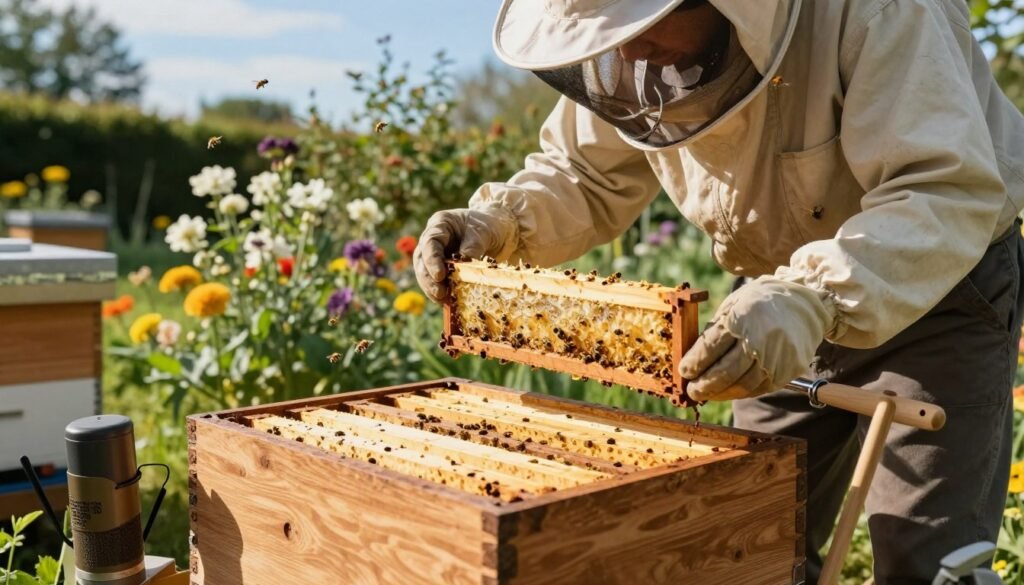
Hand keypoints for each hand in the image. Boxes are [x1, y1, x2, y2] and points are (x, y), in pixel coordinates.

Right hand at [413, 205, 517, 302]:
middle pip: (422, 260)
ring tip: (442, 300)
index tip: (439, 276)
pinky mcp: (441, 267)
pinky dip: (440, 291)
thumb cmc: (489, 225)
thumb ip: (473, 246)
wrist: (496, 230)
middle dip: (428, 279)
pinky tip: (447, 302)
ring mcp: (435, 253)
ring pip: (424, 272)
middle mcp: (433, 239)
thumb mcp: (483, 231)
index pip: (430, 242)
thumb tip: (463, 266)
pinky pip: (435, 280)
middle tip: (440, 294)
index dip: (432, 260)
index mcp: (440, 224)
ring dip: (431, 288)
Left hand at [678, 277, 835, 401]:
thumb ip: (714, 331)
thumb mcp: (733, 305)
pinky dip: (740, 392)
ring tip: (708, 393)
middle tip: (692, 391)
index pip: (711, 347)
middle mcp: (761, 338)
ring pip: (743, 385)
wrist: (801, 304)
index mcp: (742, 317)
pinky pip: (760, 388)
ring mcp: (778, 356)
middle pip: (726, 372)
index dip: (694, 364)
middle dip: (704, 385)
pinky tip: (729, 390)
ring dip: (721, 394)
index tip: (684, 372)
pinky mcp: (789, 369)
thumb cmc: (758, 303)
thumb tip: (692, 359)